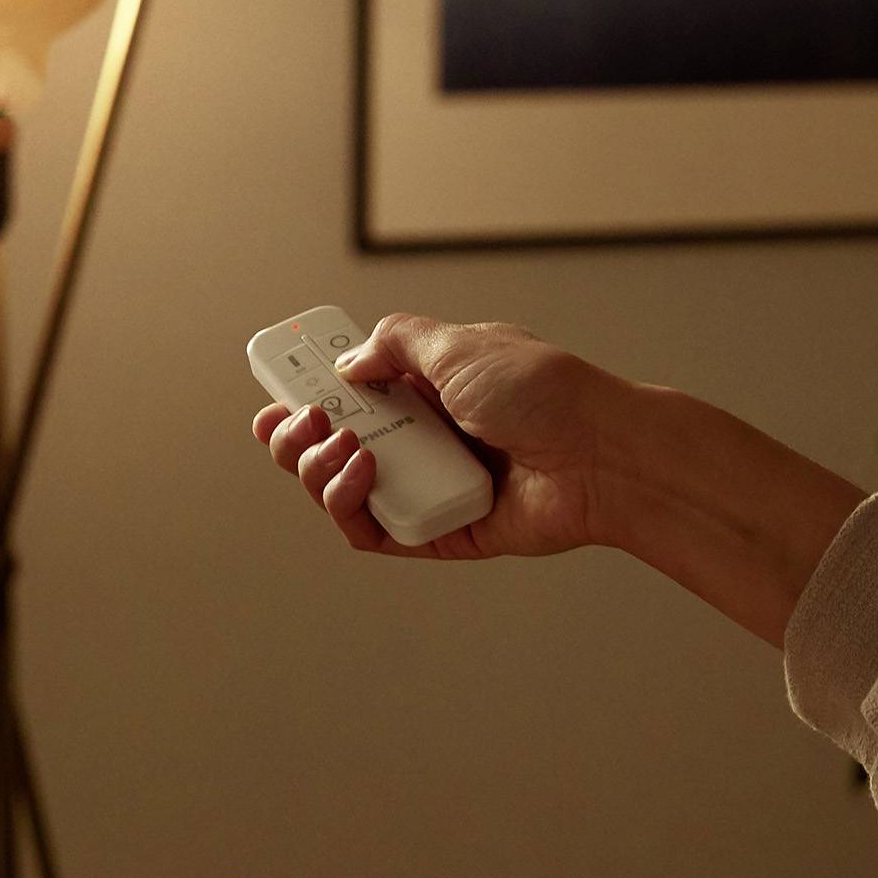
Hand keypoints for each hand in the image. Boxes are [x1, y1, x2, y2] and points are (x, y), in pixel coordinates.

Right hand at [250, 311, 632, 559]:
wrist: (601, 454)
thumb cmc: (545, 393)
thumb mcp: (461, 344)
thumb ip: (397, 344)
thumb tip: (348, 363)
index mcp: (431, 389)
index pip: (354, 392)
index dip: (309, 392)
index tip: (276, 390)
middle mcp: (426, 439)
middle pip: (334, 447)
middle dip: (297, 437)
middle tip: (293, 423)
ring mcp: (430, 487)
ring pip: (343, 492)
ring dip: (318, 469)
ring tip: (337, 446)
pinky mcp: (439, 533)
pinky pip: (374, 531)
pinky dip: (350, 507)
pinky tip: (360, 473)